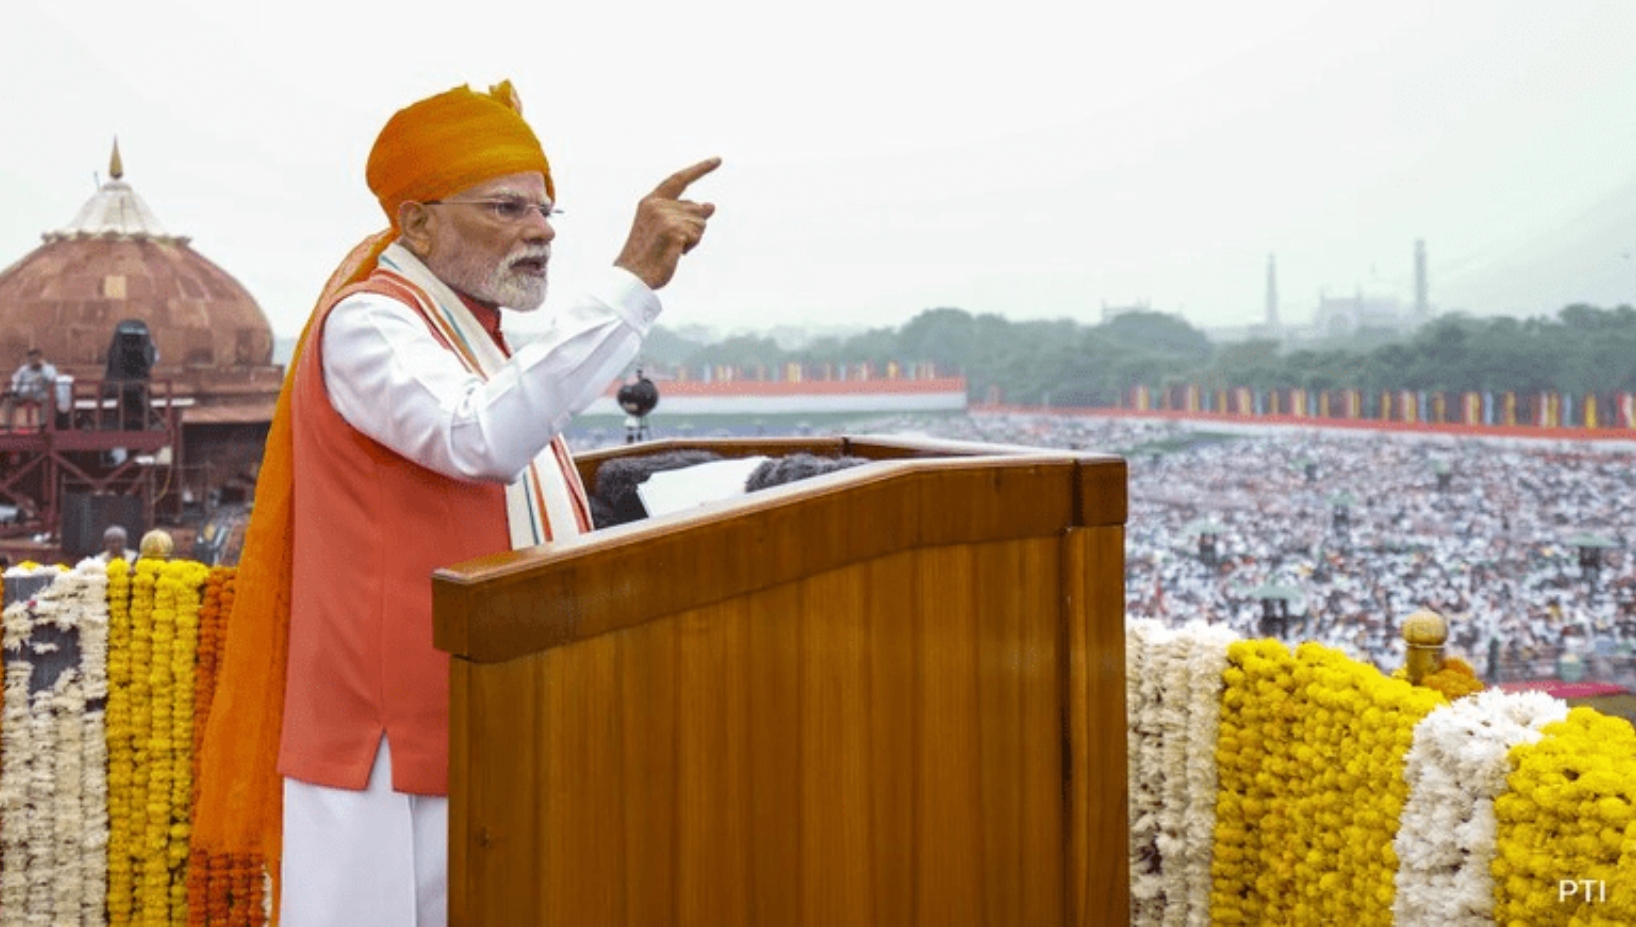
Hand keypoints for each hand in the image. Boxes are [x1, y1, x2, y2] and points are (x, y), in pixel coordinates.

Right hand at [614, 157, 719, 289]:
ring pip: (700, 223)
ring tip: (670, 248)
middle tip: (670, 243)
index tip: (719, 160)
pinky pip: (697, 235)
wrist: (633, 276)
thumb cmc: (649, 255)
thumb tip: (711, 205)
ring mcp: (666, 217)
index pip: (680, 179)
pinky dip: (690, 246)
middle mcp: (658, 204)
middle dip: (693, 227)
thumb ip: (685, 214)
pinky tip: (674, 253)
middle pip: (697, 208)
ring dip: (692, 239)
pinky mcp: (674, 231)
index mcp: (651, 201)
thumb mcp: (666, 228)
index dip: (700, 169)